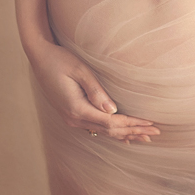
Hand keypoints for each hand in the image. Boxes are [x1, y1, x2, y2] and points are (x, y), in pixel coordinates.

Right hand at [29, 42, 160, 143]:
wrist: (39, 57)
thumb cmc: (60, 59)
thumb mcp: (79, 70)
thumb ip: (96, 90)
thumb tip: (113, 111)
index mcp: (77, 108)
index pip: (111, 122)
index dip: (132, 124)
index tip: (150, 124)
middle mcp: (73, 119)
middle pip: (109, 131)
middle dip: (133, 132)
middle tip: (155, 133)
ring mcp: (71, 119)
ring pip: (102, 132)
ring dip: (124, 134)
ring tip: (144, 137)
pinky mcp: (71, 114)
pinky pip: (95, 127)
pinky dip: (111, 132)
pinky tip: (122, 137)